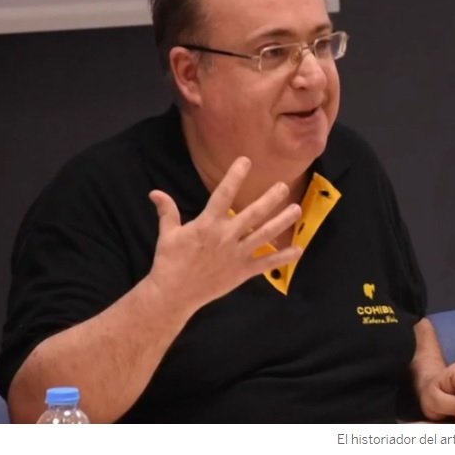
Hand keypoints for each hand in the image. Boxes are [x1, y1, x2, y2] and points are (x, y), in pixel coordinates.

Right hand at [147, 156, 302, 313]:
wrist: (174, 294)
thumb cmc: (170, 261)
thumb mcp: (167, 234)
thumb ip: (167, 211)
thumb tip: (155, 193)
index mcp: (207, 224)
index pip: (223, 195)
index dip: (234, 176)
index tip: (246, 161)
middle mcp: (226, 236)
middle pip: (253, 214)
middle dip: (270, 199)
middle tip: (284, 186)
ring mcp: (237, 254)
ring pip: (265, 235)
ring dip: (282, 222)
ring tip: (297, 209)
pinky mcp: (242, 272)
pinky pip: (266, 263)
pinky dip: (283, 257)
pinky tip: (298, 250)